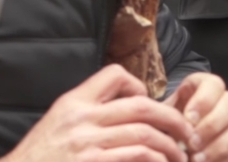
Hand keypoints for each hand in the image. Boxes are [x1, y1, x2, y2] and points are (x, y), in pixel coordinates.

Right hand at [0, 64, 193, 161]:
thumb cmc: (39, 159)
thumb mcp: (57, 125)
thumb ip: (87, 114)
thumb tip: (124, 111)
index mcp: (73, 102)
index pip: (114, 75)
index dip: (140, 86)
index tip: (150, 104)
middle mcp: (81, 118)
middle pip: (141, 105)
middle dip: (173, 118)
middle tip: (188, 132)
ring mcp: (87, 142)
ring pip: (144, 132)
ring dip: (170, 145)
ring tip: (180, 156)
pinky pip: (136, 155)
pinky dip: (155, 159)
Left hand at [165, 73, 227, 161]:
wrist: (162, 146)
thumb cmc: (159, 126)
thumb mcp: (158, 115)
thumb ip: (166, 114)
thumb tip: (170, 123)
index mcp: (201, 88)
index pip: (214, 84)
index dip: (204, 100)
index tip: (188, 119)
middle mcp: (220, 103)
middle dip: (212, 124)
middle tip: (192, 142)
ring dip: (219, 145)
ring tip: (196, 158)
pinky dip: (220, 159)